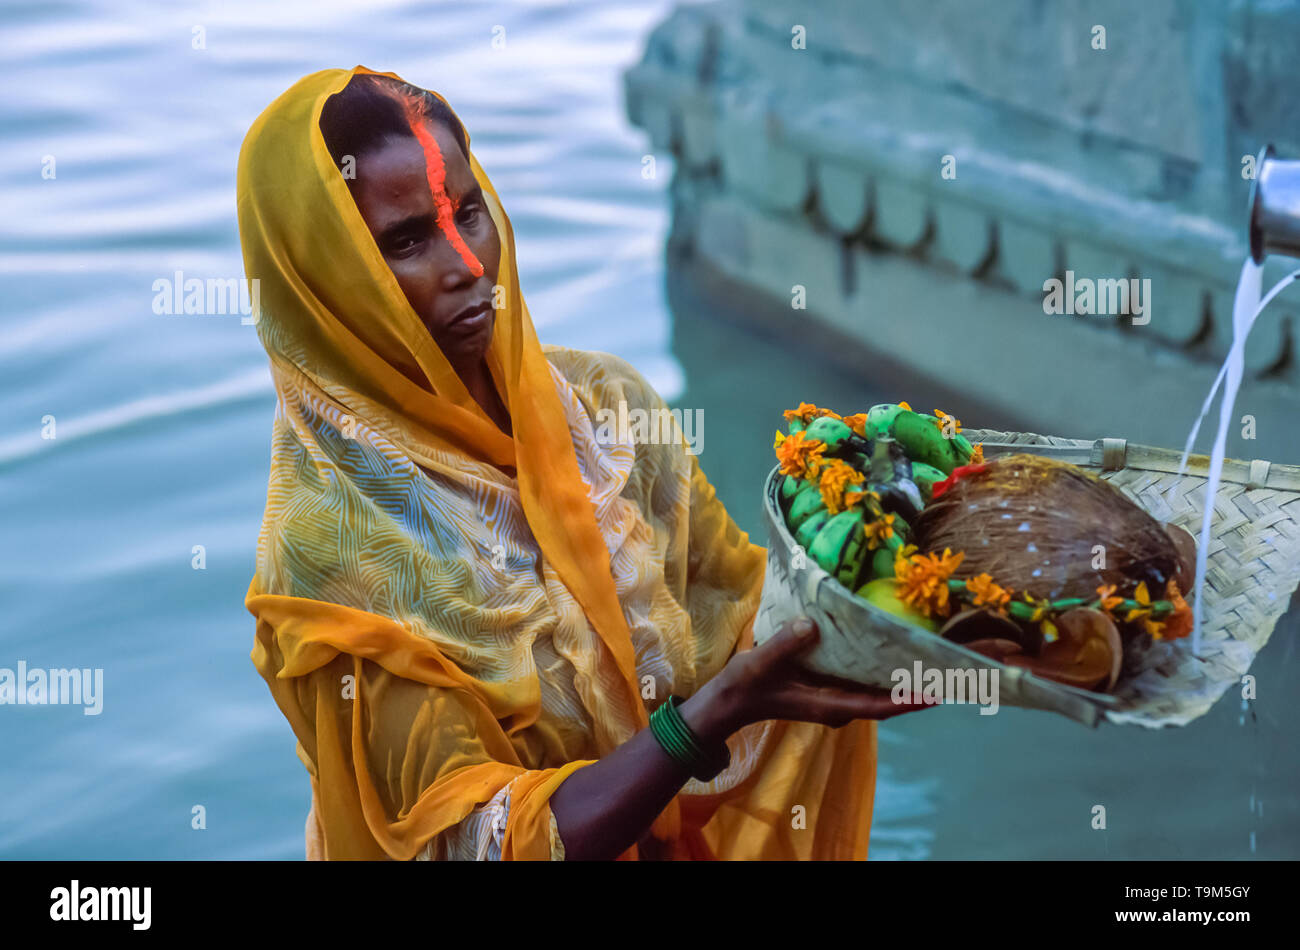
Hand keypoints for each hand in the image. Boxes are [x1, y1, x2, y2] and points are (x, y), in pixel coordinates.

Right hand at [717, 618, 938, 728]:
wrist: (730, 700)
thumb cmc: (746, 684)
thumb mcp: (761, 663)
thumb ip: (785, 645)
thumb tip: (812, 624)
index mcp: (828, 704)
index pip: (878, 705)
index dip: (908, 699)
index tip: (938, 692)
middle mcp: (838, 704)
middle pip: (887, 700)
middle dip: (917, 688)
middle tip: (950, 669)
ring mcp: (835, 698)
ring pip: (878, 691)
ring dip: (904, 679)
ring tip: (932, 658)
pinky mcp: (829, 688)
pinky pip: (865, 681)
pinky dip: (883, 670)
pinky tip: (893, 650)